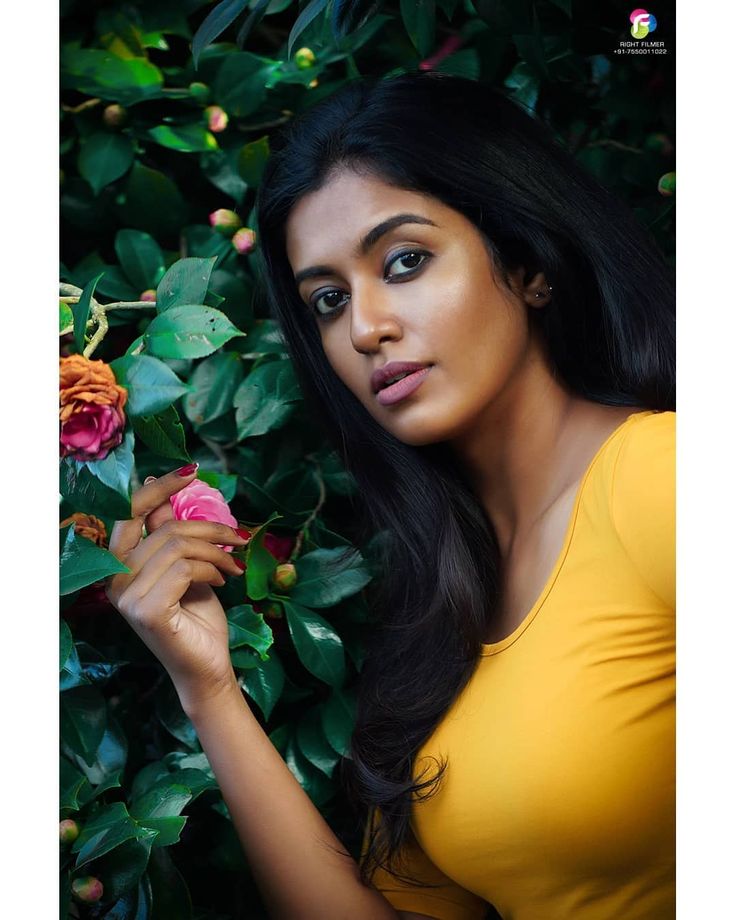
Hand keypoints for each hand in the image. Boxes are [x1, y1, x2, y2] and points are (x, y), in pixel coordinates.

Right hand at [105, 465, 249, 711]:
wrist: (207, 666)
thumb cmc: (197, 618)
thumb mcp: (187, 565)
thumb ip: (170, 531)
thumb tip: (159, 482)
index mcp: (119, 565)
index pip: (130, 513)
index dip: (161, 488)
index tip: (192, 471)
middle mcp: (115, 580)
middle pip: (163, 528)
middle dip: (208, 527)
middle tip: (238, 538)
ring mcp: (126, 597)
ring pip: (177, 546)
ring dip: (216, 552)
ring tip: (233, 566)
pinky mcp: (144, 610)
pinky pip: (184, 568)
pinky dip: (211, 569)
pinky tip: (222, 582)